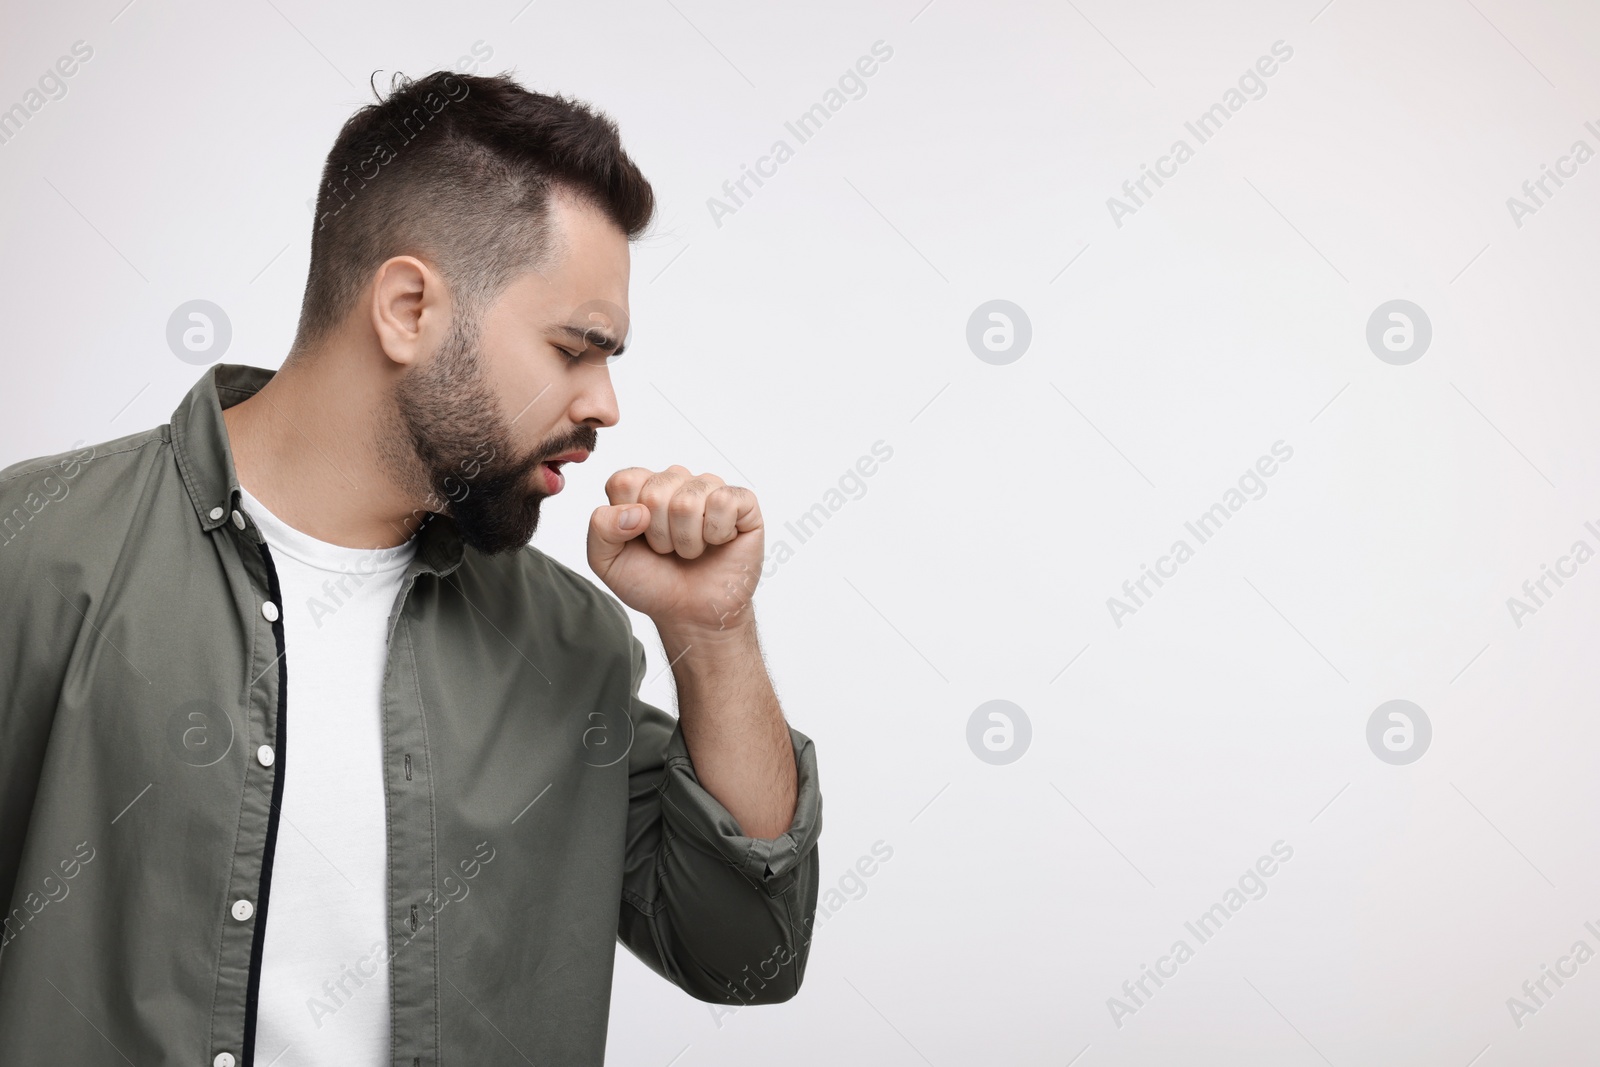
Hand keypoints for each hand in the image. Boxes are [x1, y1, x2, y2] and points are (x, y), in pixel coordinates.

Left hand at [587, 465, 762, 635]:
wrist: (691, 613)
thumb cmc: (652, 583)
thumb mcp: (607, 561)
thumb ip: (601, 528)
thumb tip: (636, 512)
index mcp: (642, 488)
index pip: (625, 482)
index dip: (628, 520)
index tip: (639, 541)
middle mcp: (676, 481)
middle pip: (655, 492)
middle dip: (659, 536)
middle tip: (669, 551)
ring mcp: (710, 489)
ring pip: (689, 500)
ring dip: (688, 540)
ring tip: (693, 550)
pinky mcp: (742, 502)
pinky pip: (725, 501)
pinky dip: (718, 533)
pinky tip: (719, 542)